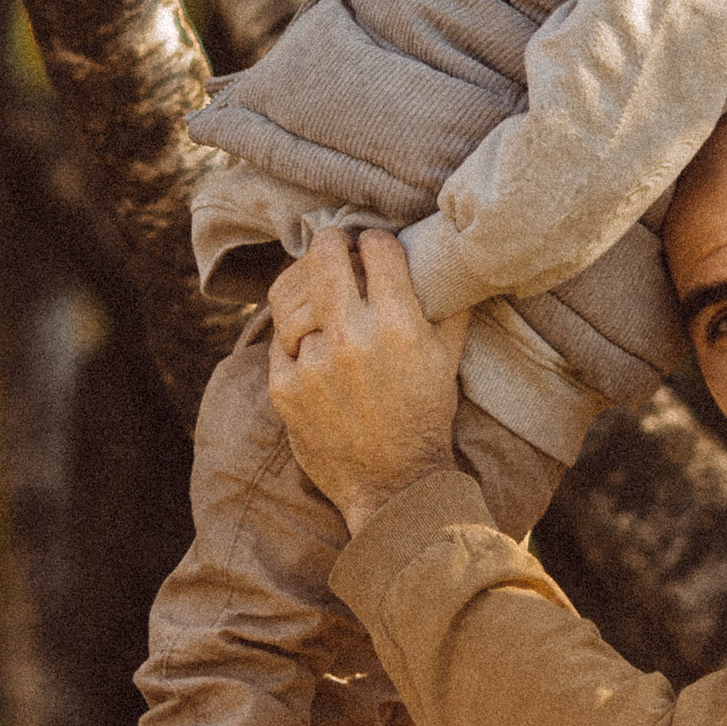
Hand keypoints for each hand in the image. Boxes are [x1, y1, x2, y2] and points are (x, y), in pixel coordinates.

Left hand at [266, 229, 468, 533]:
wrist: (394, 484)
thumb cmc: (425, 416)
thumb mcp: (447, 357)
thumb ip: (448, 304)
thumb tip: (446, 258)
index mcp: (399, 325)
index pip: (376, 248)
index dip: (375, 240)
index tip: (373, 247)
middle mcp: (352, 339)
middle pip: (324, 255)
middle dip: (330, 243)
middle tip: (333, 246)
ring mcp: (313, 364)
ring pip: (292, 295)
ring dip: (307, 289)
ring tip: (318, 294)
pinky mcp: (283, 387)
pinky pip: (279, 339)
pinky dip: (294, 336)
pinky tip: (310, 341)